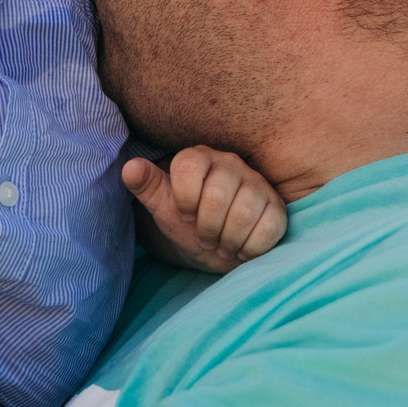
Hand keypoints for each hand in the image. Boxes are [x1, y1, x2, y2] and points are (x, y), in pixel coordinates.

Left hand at [124, 145, 286, 272]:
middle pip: (217, 196)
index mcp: (198, 157)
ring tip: (221, 245)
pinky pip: (268, 228)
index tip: (184, 216)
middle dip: (207, 228)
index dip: (184, 199)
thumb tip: (130, 168)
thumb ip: (147, 186)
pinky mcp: (277, 207)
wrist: (215, 245)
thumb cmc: (187, 222)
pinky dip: (251, 248)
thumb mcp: (162, 206)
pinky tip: (242, 249)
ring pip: (244, 213)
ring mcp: (258, 184)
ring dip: (228, 240)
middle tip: (204, 238)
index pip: (188, 167)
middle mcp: (230, 164)